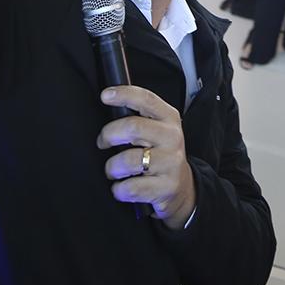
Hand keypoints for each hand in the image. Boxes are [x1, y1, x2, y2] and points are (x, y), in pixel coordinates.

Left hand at [97, 86, 194, 228]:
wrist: (181, 186)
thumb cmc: (160, 154)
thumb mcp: (157, 129)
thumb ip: (139, 117)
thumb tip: (109, 102)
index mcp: (169, 118)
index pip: (146, 99)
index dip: (124, 95)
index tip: (105, 95)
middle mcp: (172, 137)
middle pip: (132, 127)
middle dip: (109, 135)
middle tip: (103, 142)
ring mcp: (171, 162)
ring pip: (127, 160)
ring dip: (112, 167)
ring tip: (114, 170)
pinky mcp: (166, 186)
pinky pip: (130, 187)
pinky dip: (119, 189)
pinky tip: (122, 187)